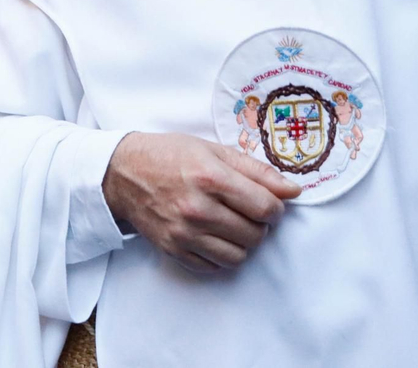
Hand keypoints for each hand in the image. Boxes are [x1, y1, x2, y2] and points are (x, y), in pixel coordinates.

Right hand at [102, 132, 299, 274]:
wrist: (124, 173)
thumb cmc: (171, 155)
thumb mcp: (215, 151)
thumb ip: (257, 171)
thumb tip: (293, 191)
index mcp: (211, 178)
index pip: (265, 207)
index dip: (276, 208)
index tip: (270, 204)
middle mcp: (198, 209)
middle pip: (255, 234)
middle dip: (261, 225)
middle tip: (249, 212)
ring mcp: (184, 233)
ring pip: (238, 256)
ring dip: (244, 243)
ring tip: (234, 225)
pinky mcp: (174, 249)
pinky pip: (214, 267)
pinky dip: (222, 255)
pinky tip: (216, 236)